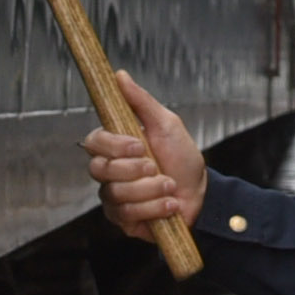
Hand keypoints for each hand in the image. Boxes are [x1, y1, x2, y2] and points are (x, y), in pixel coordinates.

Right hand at [83, 70, 204, 238]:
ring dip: (151, 189)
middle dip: (134, 170)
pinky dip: (154, 208)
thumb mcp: (166, 124)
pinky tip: (169, 205)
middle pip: (99, 169)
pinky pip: (127, 213)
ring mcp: (113, 196)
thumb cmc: (182, 158)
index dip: (114, 145)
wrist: (201, 194)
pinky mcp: (122, 218)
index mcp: (116, 146)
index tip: (138, 145)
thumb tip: (119, 75)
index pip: (93, 142)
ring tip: (169, 186)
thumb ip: (141, 102)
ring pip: (116, 193)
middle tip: (157, 167)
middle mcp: (109, 171)